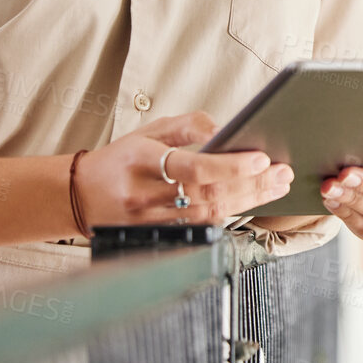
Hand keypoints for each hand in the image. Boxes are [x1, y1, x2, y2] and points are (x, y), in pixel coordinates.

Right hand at [73, 111, 291, 226]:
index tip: (261, 158)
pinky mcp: (156, 237)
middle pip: (207, 194)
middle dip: (251, 184)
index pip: (191, 167)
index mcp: (140, 160)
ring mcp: (149, 221)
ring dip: (248, 201)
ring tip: (276, 185)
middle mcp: (143, 195)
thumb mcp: (147, 130)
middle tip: (282, 172)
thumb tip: (226, 128)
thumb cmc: (121, 159)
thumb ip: (187, 125)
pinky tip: (252, 202)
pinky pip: (200, 228)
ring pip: (208, 215)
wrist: (80, 195)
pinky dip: (230, 215)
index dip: (229, 165)